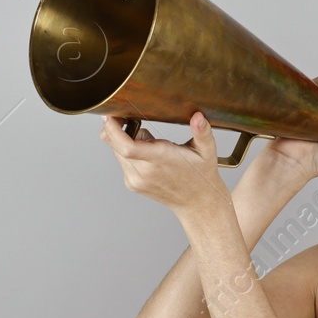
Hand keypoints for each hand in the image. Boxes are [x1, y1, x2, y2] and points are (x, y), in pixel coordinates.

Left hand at [100, 111, 230, 218]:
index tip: (111, 116)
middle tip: (129, 119)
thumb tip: (198, 117)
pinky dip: (126, 152)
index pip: (127, 146)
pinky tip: (145, 154)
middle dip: (117, 128)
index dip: (114, 130)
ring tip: (148, 142)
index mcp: (160, 160)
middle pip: (115, 146)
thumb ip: (202, 131)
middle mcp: (144, 172)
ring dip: (123, 141)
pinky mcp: (132, 184)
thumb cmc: (200, 175)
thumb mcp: (206, 150)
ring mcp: (136, 180)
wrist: (196, 201)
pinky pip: (121, 161)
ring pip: (116, 152)